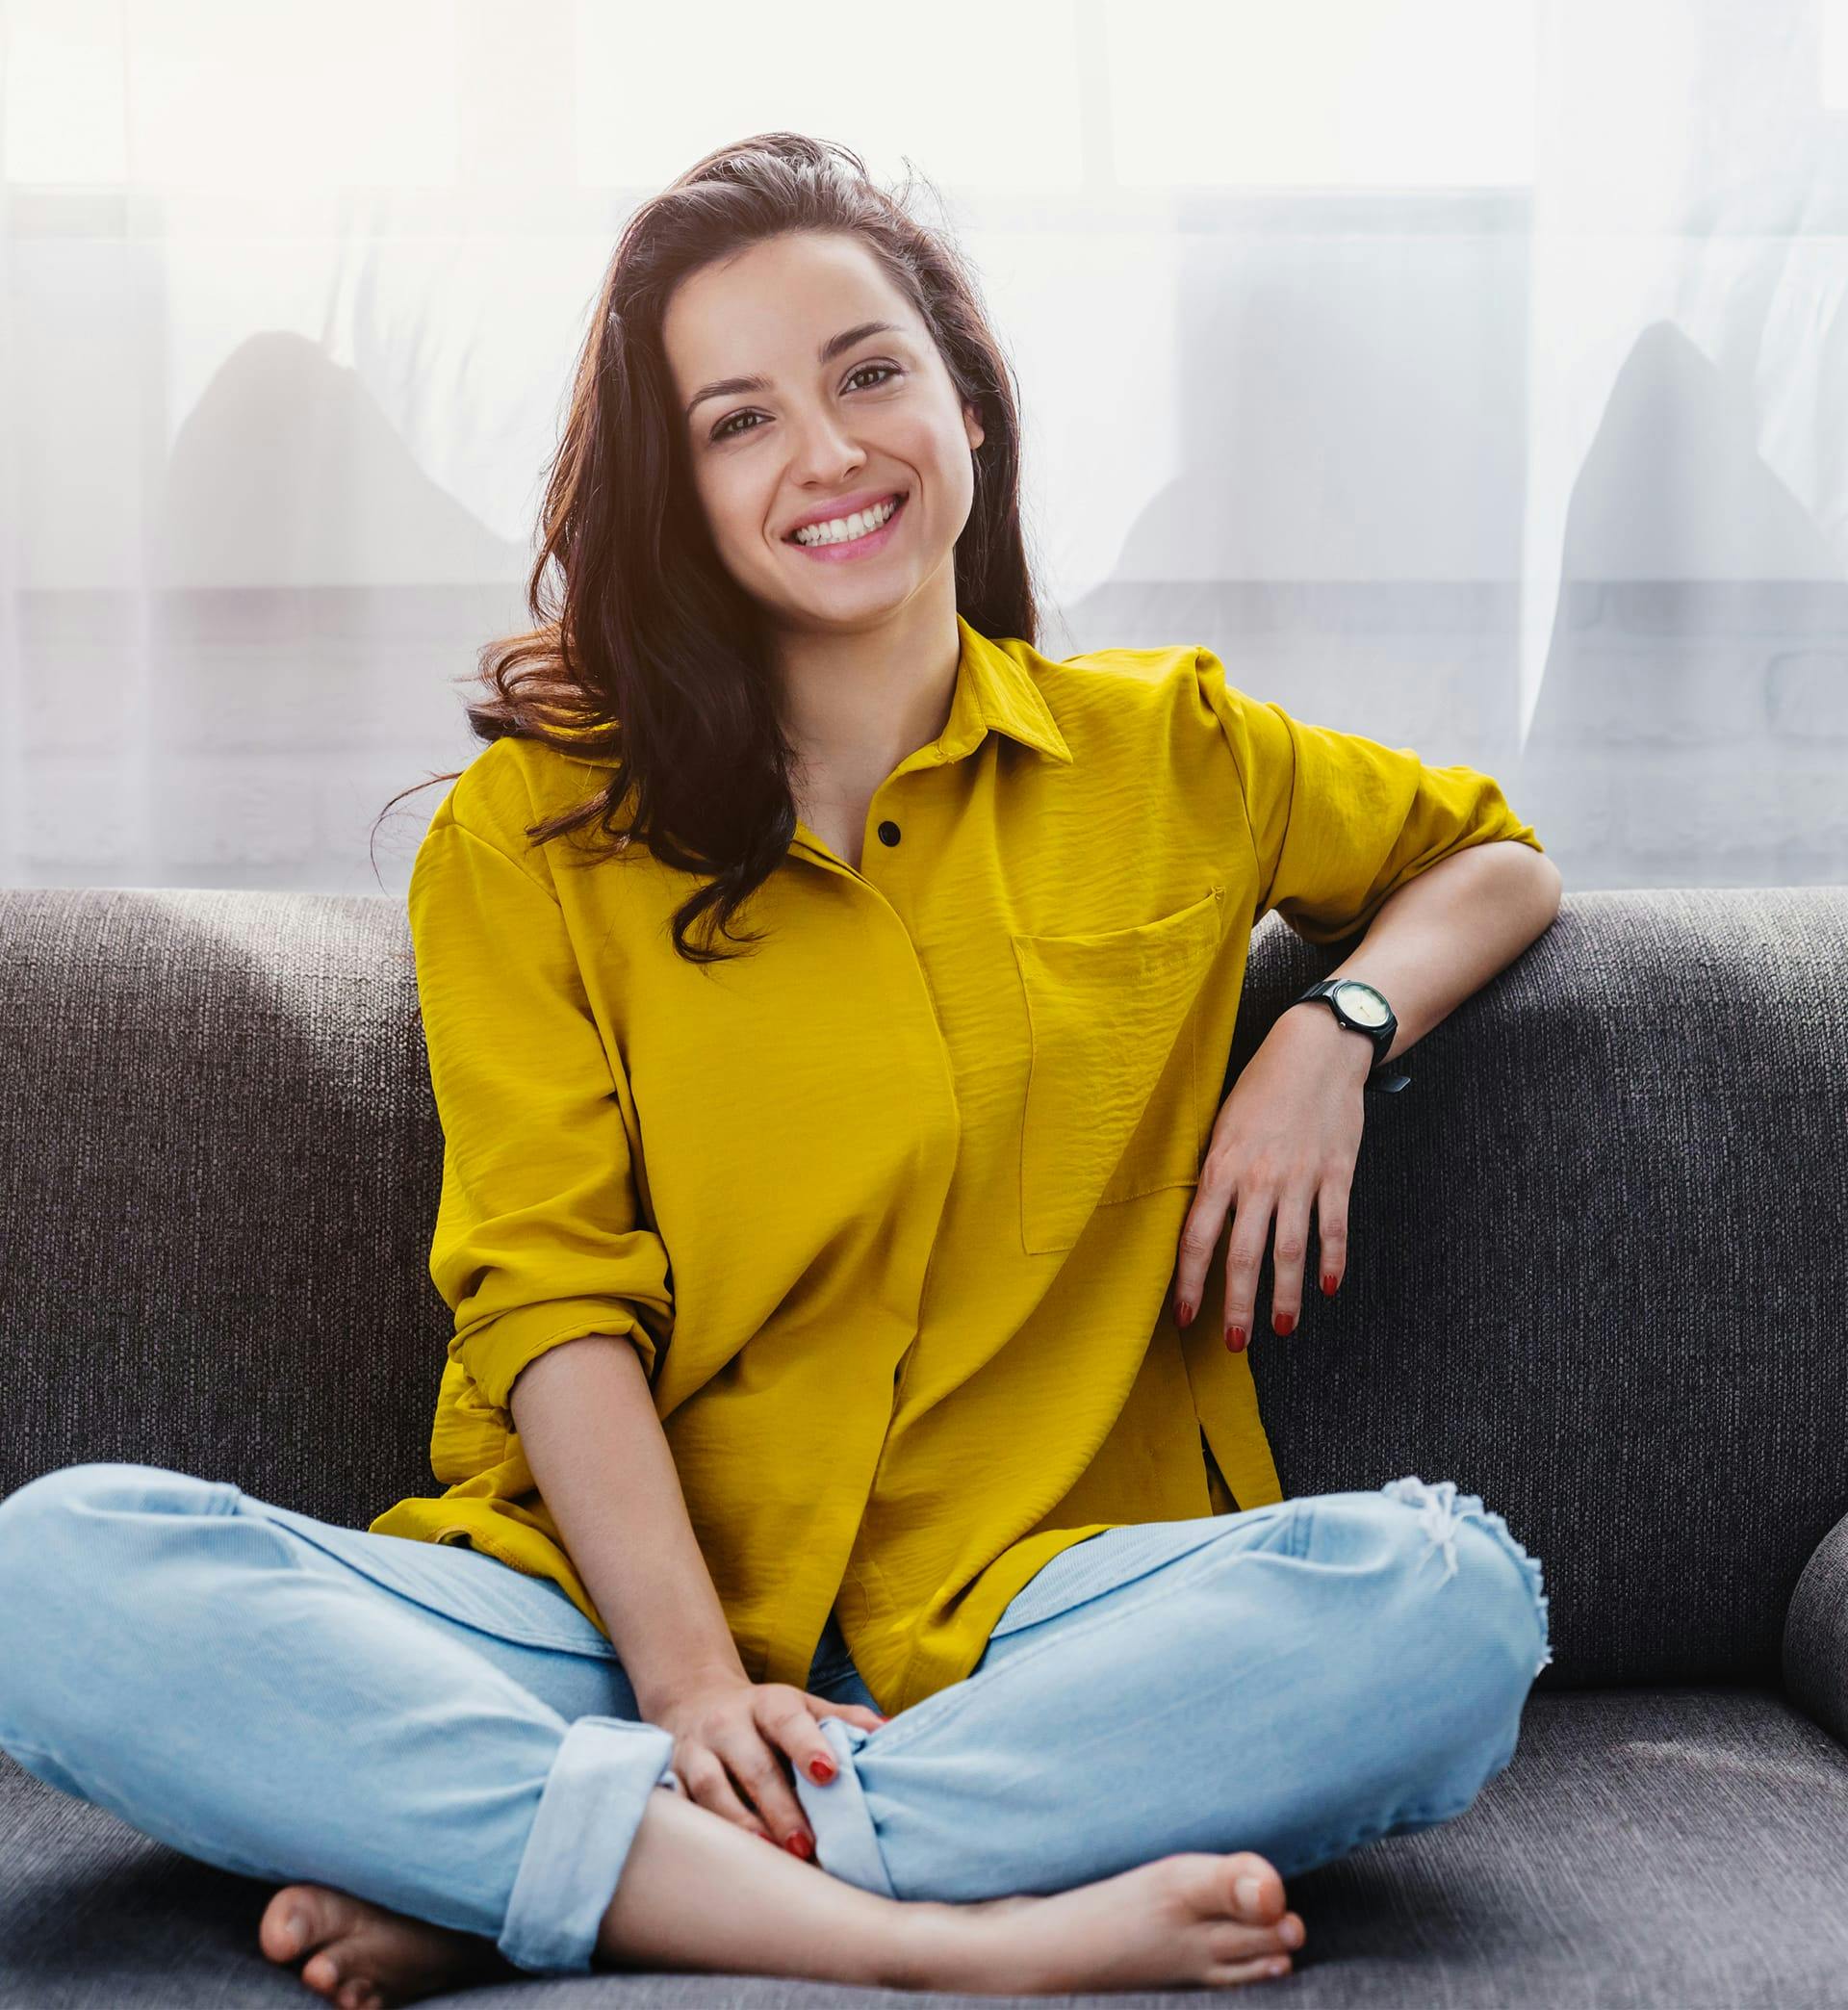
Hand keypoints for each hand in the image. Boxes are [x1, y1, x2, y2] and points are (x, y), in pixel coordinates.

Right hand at [648, 1673, 887, 1864]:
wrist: (693, 1700)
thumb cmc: (765, 1716)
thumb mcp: (802, 1706)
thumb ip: (843, 1720)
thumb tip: (893, 1732)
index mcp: (768, 1704)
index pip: (788, 1721)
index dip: (808, 1745)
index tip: (829, 1773)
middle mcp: (728, 1724)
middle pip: (753, 1766)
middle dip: (781, 1809)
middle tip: (807, 1845)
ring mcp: (695, 1751)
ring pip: (712, 1790)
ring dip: (740, 1825)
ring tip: (766, 1855)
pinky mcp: (671, 1777)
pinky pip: (681, 1807)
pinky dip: (699, 1831)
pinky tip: (719, 1858)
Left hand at [1172, 1005, 1371, 1349]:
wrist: (1317, 1050)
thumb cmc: (1261, 1086)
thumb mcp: (1221, 1124)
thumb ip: (1212, 1173)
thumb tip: (1198, 1219)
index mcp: (1222, 1166)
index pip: (1197, 1236)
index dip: (1189, 1282)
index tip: (1185, 1315)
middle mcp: (1259, 1178)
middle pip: (1244, 1256)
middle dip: (1237, 1306)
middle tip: (1233, 1343)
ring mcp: (1301, 1179)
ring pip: (1291, 1252)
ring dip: (1285, 1297)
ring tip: (1280, 1329)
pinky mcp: (1337, 1175)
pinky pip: (1334, 1228)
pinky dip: (1333, 1262)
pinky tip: (1329, 1288)